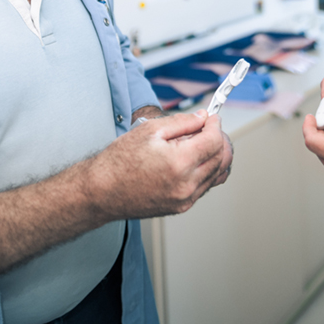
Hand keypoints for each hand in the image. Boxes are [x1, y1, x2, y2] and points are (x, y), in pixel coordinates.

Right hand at [88, 110, 228, 219]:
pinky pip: (205, 186)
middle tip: (208, 128)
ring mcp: (185, 199)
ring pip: (217, 174)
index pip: (215, 141)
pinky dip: (207, 171)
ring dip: (216, 155)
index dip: (215, 125)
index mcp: (179, 163)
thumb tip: (202, 117)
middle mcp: (186, 185)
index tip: (211, 118)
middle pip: (221, 158)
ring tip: (203, 143)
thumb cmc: (119, 162)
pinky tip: (195, 160)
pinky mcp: (181, 207)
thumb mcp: (150, 130)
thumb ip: (182, 122)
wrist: (102, 192)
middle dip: (219, 139)